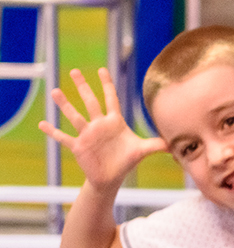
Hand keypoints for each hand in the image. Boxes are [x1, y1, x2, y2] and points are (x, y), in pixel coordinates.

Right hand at [39, 68, 166, 190]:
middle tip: (75, 71)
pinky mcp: (78, 146)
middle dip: (83, 87)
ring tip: (55, 91)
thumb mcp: (143, 150)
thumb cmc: (127, 161)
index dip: (107, 85)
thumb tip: (176, 142)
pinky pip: (63, 137)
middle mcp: (99, 125)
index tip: (102, 70)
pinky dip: (53, 132)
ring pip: (75, 117)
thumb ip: (157, 144)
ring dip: (65, 105)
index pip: (111, 99)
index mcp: (115, 122)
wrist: (112, 177)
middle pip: (90, 102)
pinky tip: (42, 123)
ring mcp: (87, 135)